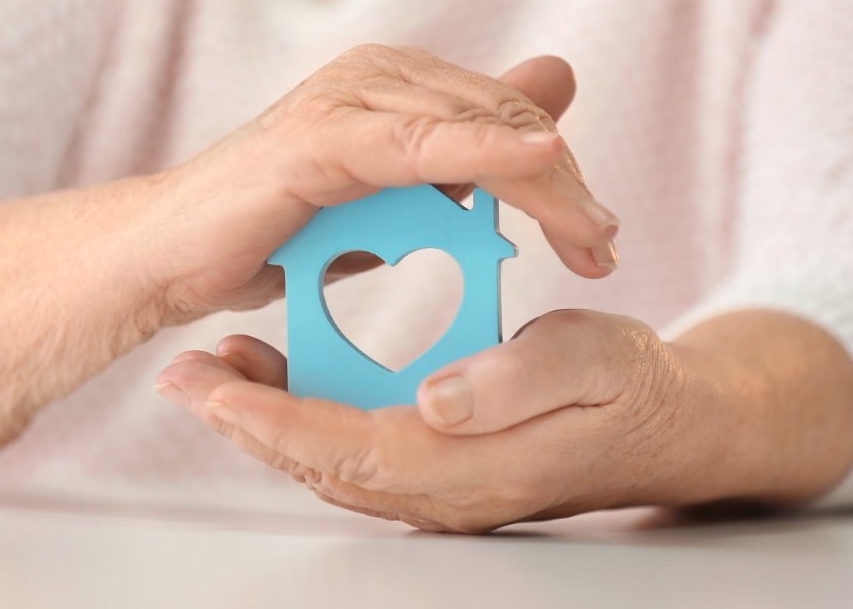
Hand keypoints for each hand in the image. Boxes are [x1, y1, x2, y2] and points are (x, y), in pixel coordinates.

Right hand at [134, 45, 618, 325]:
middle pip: (506, 114)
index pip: (509, 113)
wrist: (171, 259)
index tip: (598, 240)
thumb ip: (460, 157)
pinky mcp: (323, 135)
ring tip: (591, 236)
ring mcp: (349, 98)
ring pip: (477, 126)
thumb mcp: (388, 203)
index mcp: (397, 87)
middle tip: (604, 248)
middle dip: (566, 185)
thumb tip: (544, 100)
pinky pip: (420, 140)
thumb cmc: (273, 234)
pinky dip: (486, 148)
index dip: (562, 174)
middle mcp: (378, 75)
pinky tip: (539, 158)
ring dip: (547, 182)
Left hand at [156, 309, 852, 532]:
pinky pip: (354, 447)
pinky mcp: (441, 465)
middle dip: (245, 421)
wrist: (671, 424)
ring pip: (329, 460)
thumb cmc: (634, 388)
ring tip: (211, 373)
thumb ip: (518, 380)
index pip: (350, 446)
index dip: (275, 415)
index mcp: (474, 466)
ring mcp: (440, 486)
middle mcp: (444, 490)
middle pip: (321, 463)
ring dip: (265, 421)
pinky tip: (280, 378)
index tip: (211, 383)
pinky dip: (305, 414)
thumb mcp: (594, 363)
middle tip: (181, 376)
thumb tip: (436, 397)